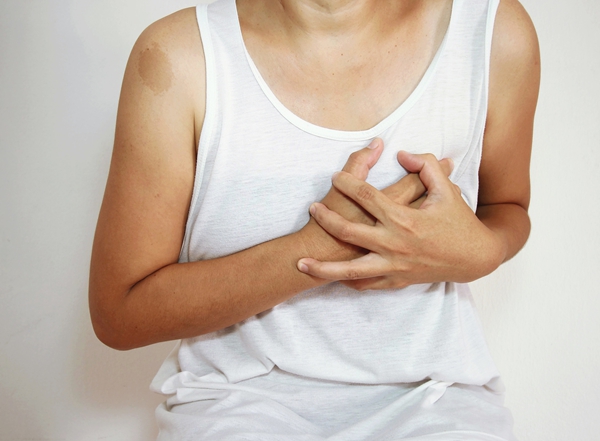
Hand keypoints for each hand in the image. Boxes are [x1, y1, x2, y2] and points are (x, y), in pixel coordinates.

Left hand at [297, 152, 504, 289]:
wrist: (475, 259)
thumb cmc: (459, 222)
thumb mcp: (447, 189)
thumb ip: (425, 166)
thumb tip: (402, 153)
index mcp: (404, 219)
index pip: (367, 196)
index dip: (347, 183)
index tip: (334, 176)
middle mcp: (394, 244)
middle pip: (349, 232)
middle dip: (326, 220)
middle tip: (312, 208)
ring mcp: (394, 265)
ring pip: (350, 270)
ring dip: (324, 267)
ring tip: (301, 263)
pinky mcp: (397, 280)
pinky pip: (367, 285)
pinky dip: (348, 282)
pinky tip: (333, 278)